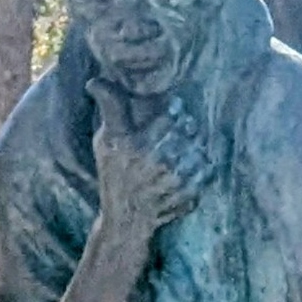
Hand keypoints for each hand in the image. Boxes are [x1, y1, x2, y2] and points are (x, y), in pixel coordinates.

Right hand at [89, 79, 210, 242]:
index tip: (175, 110)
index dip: (175, 108)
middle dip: (187, 126)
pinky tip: (190, 168)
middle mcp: (155, 162)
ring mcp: (174, 181)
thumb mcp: (104, 142)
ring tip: (185, 150)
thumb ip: (109, 109)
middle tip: (184, 128)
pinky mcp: (188, 196)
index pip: (169, 114)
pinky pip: (206, 170)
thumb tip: (95, 81)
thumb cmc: (114, 175)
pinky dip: (201, 166)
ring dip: (195, 146)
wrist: (125, 220)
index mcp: (134, 144)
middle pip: (188, 129)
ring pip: (199, 148)